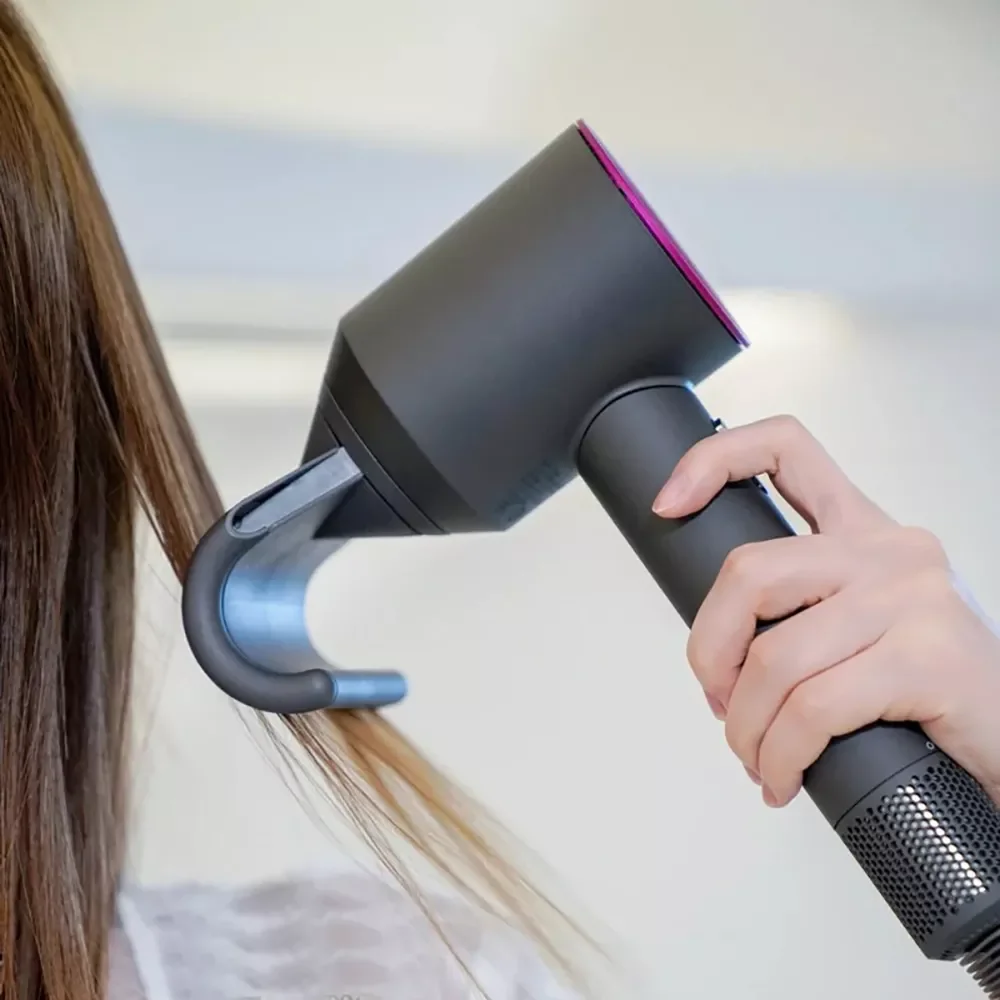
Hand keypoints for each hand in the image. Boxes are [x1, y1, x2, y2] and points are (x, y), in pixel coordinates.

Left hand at [651, 415, 999, 808]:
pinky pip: (814, 709)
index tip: (668, 503)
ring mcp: (913, 597)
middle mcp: (888, 551)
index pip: (785, 449)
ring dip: (746, 726)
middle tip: (719, 700)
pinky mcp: (929, 657)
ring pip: (775, 656)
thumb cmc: (928, 694)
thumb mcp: (861, 629)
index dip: (714, 460)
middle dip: (709, 650)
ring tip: (757, 757)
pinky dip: (782, 755)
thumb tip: (717, 652)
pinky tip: (784, 776)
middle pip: (749, 571)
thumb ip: (798, 612)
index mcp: (862, 531)